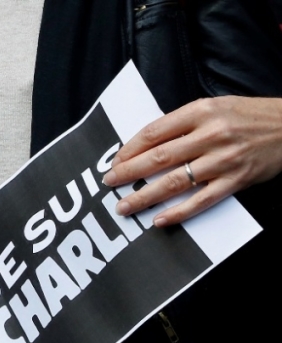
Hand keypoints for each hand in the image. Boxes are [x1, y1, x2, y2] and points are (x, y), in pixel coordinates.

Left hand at [102, 96, 281, 225]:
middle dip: (128, 173)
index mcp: (201, 112)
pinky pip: (201, 200)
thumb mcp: (214, 108)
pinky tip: (159, 220)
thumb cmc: (248, 116)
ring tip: (124, 206)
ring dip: (144, 196)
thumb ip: (182, 124)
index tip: (114, 162)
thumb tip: (144, 146)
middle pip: (159, 157)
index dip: (129, 149)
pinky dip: (178, 212)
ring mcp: (223, 160)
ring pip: (175, 181)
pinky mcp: (236, 180)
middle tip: (108, 184)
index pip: (154, 132)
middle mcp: (211, 134)